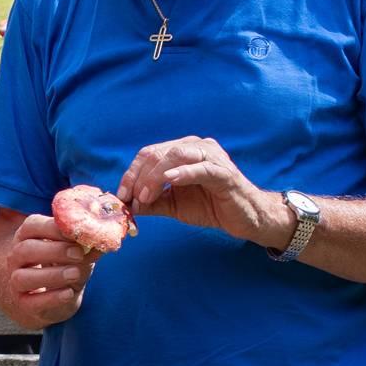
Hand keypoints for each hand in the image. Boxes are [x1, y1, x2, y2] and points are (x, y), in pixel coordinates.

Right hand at [0, 214, 92, 327]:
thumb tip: (99, 245)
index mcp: (27, 236)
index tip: (76, 233)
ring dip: (52, 275)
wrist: (53, 300)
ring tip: (75, 273)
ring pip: (23, 277)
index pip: (33, 225)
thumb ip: (85, 249)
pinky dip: (52, 298)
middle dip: (54, 250)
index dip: (53, 228)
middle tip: (78, 254)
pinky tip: (69, 293)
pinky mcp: (23, 304)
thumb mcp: (76, 255)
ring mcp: (16, 281)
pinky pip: (32, 301)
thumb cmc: (65, 268)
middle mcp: (16, 257)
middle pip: (26, 249)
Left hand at [116, 136, 278, 245]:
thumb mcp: (173, 205)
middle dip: (140, 176)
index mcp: (182, 151)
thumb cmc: (210, 206)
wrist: (244, 218)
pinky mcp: (224, 172)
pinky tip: (170, 181)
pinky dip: (183, 172)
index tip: (121, 195)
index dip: (131, 173)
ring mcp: (211, 156)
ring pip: (176, 155)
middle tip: (132, 198)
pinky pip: (201, 167)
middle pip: (158, 152)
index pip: (148, 154)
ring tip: (146, 196)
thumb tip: (126, 205)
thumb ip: (151, 202)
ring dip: (156, 176)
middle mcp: (196, 147)